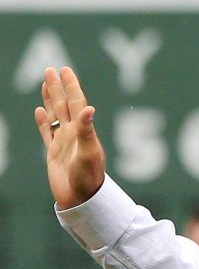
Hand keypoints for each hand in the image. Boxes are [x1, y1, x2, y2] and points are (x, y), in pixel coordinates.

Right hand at [34, 67, 105, 208]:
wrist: (81, 199)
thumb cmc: (88, 177)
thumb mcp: (88, 152)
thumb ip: (87, 130)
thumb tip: (89, 108)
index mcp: (83, 131)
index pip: (76, 103)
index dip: (71, 86)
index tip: (65, 70)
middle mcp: (74, 134)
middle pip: (64, 105)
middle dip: (58, 87)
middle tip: (51, 69)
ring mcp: (64, 142)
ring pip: (55, 116)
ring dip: (50, 100)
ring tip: (46, 84)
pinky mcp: (54, 153)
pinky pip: (47, 133)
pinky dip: (43, 122)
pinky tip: (39, 111)